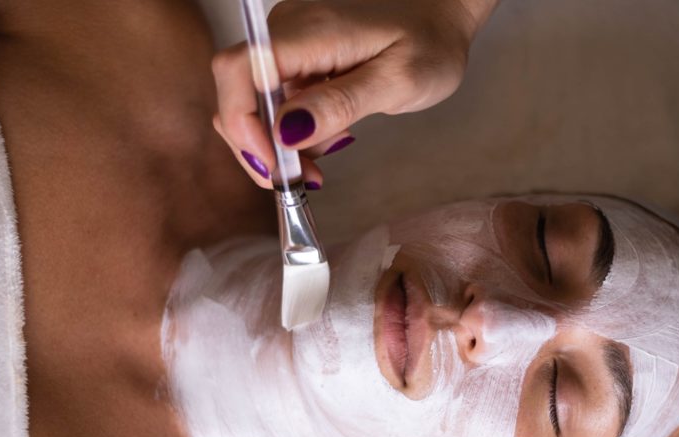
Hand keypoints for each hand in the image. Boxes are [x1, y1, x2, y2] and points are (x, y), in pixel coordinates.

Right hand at [212, 0, 498, 188]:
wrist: (442, 11)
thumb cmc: (430, 41)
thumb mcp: (398, 81)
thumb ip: (340, 104)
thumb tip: (286, 132)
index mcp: (308, 30)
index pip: (238, 72)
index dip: (243, 125)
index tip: (276, 166)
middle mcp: (287, 29)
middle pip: (237, 92)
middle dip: (258, 145)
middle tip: (300, 179)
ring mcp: (288, 40)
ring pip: (254, 101)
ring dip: (277, 143)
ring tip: (322, 161)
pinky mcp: (297, 54)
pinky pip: (275, 97)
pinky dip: (291, 129)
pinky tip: (326, 137)